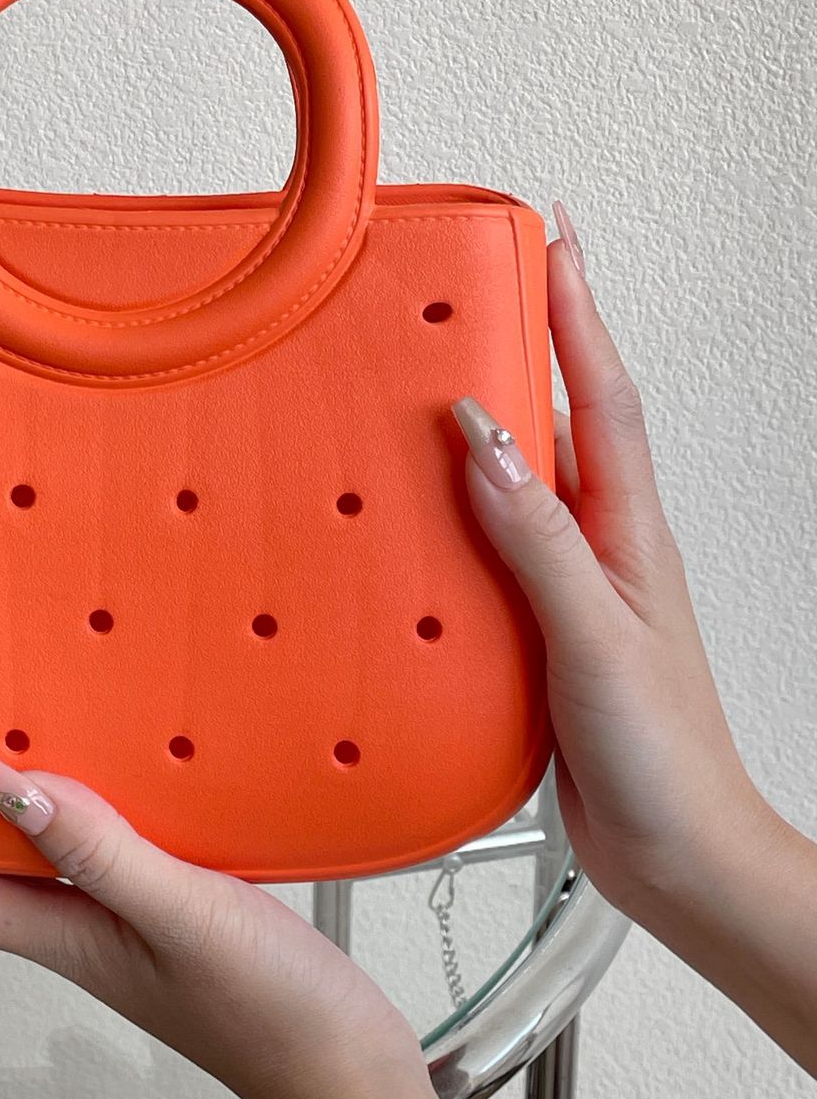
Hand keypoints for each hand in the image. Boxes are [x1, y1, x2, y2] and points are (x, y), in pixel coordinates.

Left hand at [0, 753, 463, 1098]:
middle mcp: (76, 922)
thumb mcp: (181, 919)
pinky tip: (73, 774)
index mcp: (62, 932)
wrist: (351, 1066)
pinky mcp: (166, 898)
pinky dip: (58, 803)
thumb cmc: (277, 1017)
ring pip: (19, 851)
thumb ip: (93, 849)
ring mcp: (119, 915)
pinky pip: (86, 841)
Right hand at [451, 200, 816, 1073]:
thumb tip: (484, 436)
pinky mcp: (538, 627)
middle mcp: (602, 544)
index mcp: (628, 532)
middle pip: (565, 413)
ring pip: (526, 474)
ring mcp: (573, 585)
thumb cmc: (664, 760)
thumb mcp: (595, 638)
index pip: (602, 394)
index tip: (552, 237)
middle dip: (536, 333)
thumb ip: (537, 539)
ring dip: (492, 413)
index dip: (577, 311)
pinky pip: (494, 542)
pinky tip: (420, 507)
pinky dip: (461, 505)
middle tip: (487, 274)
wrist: (678, 861)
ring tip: (438, 362)